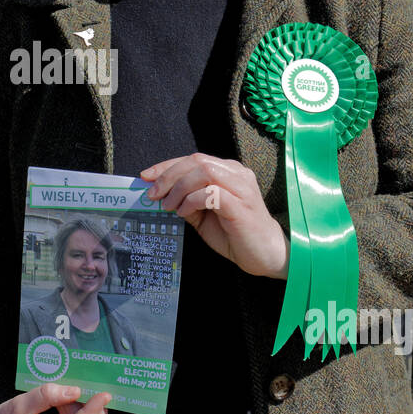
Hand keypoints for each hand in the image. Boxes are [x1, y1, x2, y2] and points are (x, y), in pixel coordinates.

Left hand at [142, 153, 288, 279]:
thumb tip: (159, 195)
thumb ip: (186, 201)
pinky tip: (184, 212)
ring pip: (203, 171)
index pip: (193, 159)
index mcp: (228, 171)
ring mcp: (241, 187)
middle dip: (168, 175)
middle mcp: (236, 173)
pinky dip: (192, 201)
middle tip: (153, 194)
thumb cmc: (235, 234)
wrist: (266, 254)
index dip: (167, 166)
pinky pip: (211, 193)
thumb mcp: (203, 216)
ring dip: (179, 188)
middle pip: (196, 160)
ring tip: (168, 205)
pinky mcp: (241, 205)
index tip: (146, 177)